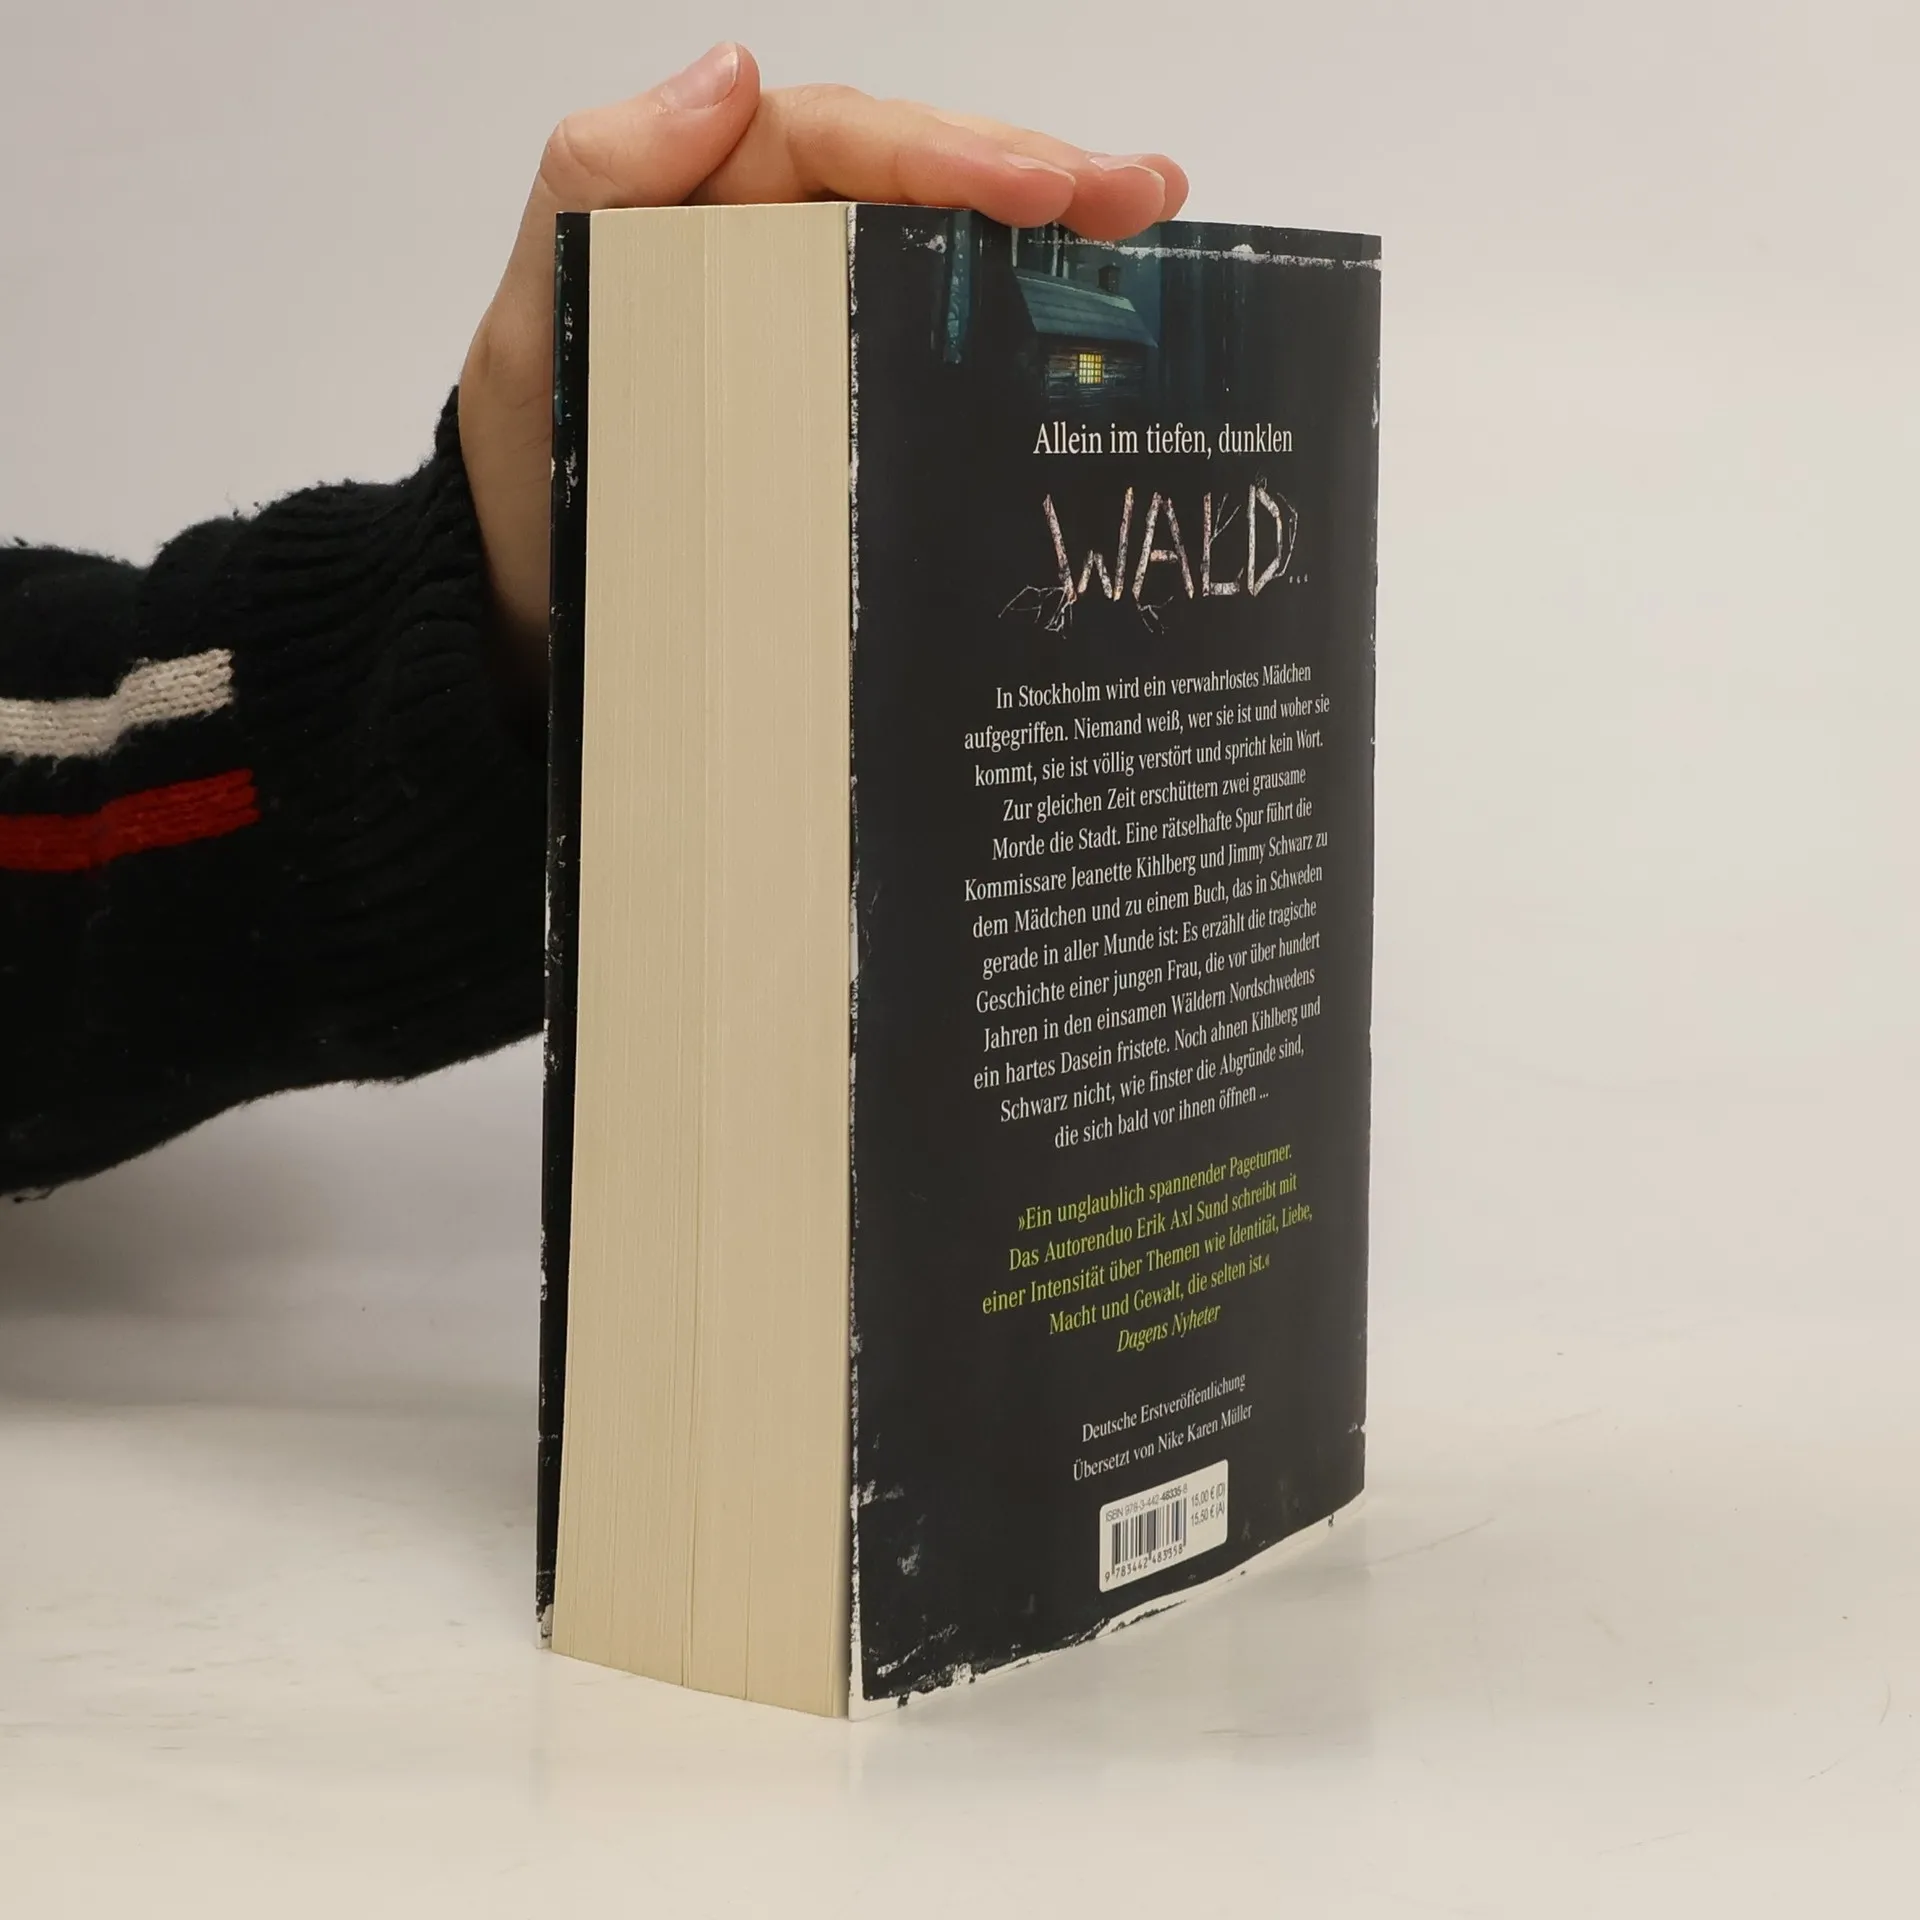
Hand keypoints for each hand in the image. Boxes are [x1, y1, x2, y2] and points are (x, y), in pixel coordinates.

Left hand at [457, 43, 1187, 672]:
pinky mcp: (844, 402)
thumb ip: (596, 192)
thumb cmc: (529, 464)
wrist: (534, 599)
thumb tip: (726, 77)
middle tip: (1144, 192)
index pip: (834, 146)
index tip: (1038, 188)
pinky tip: (1091, 317)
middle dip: (1033, 174)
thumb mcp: (531, 322)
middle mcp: (774, 251)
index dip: (940, 154)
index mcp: (707, 210)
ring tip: (1149, 222)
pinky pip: (934, 342)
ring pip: (942, 252)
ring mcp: (819, 327)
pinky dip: (1015, 324)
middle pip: (914, 182)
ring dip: (1048, 232)